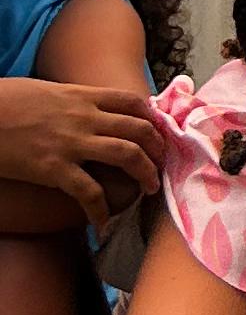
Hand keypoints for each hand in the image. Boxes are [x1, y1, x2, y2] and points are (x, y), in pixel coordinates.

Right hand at [0, 77, 158, 220]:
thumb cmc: (3, 101)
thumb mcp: (43, 90)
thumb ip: (69, 100)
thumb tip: (78, 109)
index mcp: (81, 95)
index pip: (131, 100)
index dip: (151, 116)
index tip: (158, 131)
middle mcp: (84, 116)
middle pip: (139, 128)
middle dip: (157, 148)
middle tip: (161, 163)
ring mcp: (71, 142)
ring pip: (127, 155)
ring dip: (145, 173)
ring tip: (149, 189)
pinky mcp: (53, 168)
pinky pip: (89, 191)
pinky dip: (100, 210)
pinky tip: (102, 224)